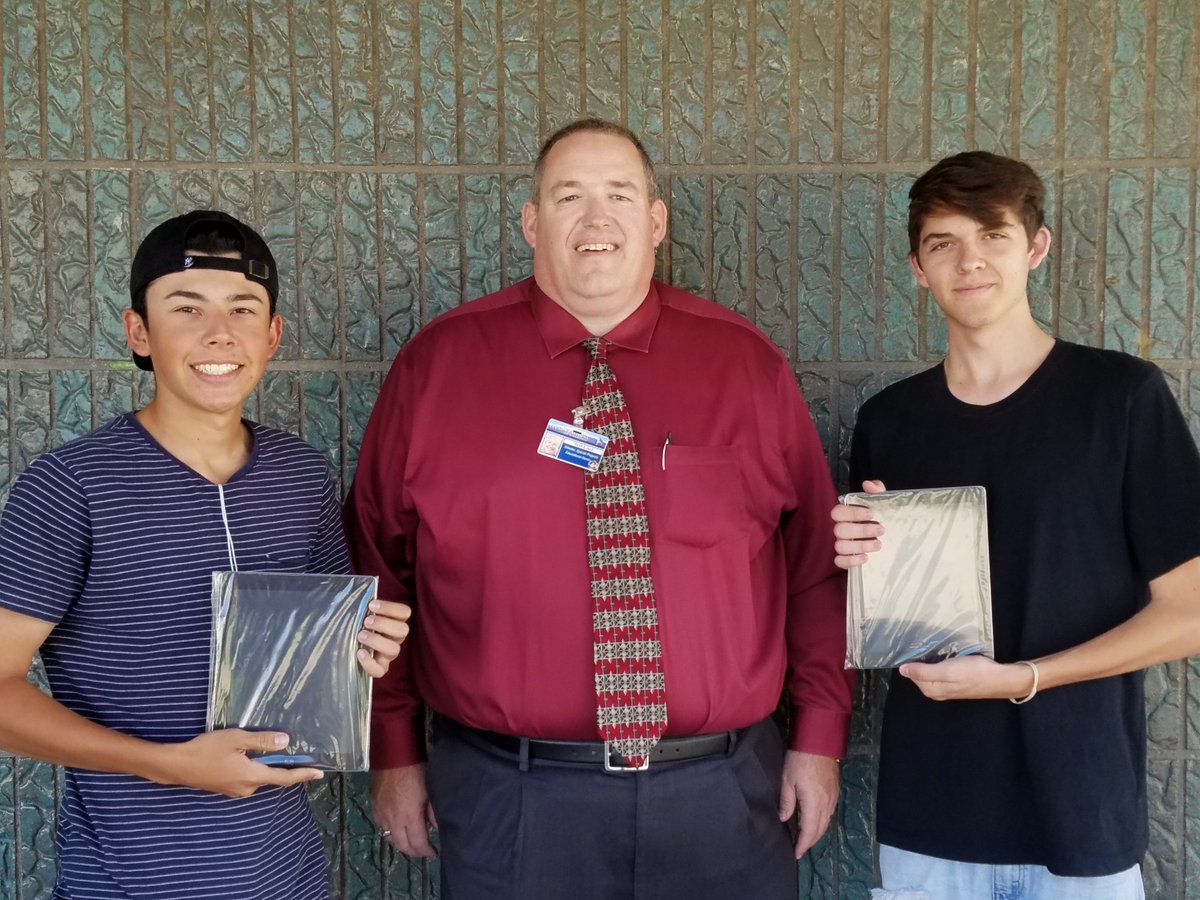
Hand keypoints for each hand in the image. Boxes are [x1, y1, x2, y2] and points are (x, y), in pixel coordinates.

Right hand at [154, 729, 321, 796]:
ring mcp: (234, 790)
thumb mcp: (237, 739)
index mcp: (252, 776)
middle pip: (272, 778)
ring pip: (258, 777)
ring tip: (275, 751)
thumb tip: (287, 742)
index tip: (319, 773)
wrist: (177, 766)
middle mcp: (246, 788)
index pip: (284, 778)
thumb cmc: (206, 750)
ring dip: (268, 767)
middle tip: (300, 756)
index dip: (303, 774)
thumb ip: (263, 741)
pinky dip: (254, 769)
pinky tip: (251, 757)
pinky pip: (246, 778)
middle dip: (286, 768)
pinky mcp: (225, 787)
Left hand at [357, 599, 411, 677]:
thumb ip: (364, 606)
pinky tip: (359, 653)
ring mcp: (389, 654)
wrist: (344, 647)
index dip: (390, 608)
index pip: (404, 612)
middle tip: (366, 622)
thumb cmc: (356, 624)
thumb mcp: (361, 613)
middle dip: (384, 624)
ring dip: (377, 641)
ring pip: (394, 649)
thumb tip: (359, 594)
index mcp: (395, 621)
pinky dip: (370, 662)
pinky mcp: (380, 668)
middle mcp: (395, 638)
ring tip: (360, 635)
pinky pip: (380, 670)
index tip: (372, 605)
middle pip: (403, 630)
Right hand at [371, 764, 437, 856]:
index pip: (417, 843)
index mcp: (409, 816)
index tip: (433, 853)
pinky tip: (397, 826)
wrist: (393, 753)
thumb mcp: (430, 790)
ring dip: (401, 842)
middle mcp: (392, 819)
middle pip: (402, 845)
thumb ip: (432, 811)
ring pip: (390, 837)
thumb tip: (437, 827)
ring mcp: (381, 813)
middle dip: (414, 851)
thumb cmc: (416, 769)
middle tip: (423, 851)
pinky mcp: (374, 806)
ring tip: (412, 840)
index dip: (426, 851)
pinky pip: (381, 825)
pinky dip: (391, 830)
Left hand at [778, 750, 839, 857]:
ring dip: (818, 832)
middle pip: (820, 829)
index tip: (796, 853)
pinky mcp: (836, 790)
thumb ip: (786, 801)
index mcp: (814, 804)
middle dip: (810, 841)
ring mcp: (833, 797)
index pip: (809, 831)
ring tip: (807, 838)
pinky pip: (831, 812)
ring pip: (827, 822)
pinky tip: (817, 821)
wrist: (819, 740)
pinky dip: (823, 821)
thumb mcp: (787, 780)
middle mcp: (827, 804)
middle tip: (801, 848)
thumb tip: (784, 819)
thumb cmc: (799, 759)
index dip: (803, 844)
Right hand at [831, 480, 886, 567]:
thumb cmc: (882, 519)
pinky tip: (866, 558)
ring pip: (840, 546)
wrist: (894, 539)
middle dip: (861, 530)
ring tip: (879, 545)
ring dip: (859, 546)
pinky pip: (840, 561)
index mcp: (846, 515)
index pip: (838, 512)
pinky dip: (851, 561)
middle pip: (840, 530)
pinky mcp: (845, 559)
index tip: (871, 514)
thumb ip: (877, 492)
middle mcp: (841, 529)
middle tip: (881, 530)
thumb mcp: (883, 504)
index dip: (852, 513)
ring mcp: (842, 545)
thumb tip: (868, 484)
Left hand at [899, 654, 1036, 701]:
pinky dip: (940, 663)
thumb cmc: (973, 673)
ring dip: (930, 661)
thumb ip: (924, 672)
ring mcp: (947, 688)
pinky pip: (941, 672)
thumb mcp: (946, 671)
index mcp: (931, 690)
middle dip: (920, 661)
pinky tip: (945, 655)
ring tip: (932, 647)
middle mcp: (936, 691)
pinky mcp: (956, 682)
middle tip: (922, 645)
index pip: (912, 674)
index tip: (913, 647)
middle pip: (920, 674)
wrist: (1000, 679)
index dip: (911, 661)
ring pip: (930, 672)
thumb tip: (902, 670)